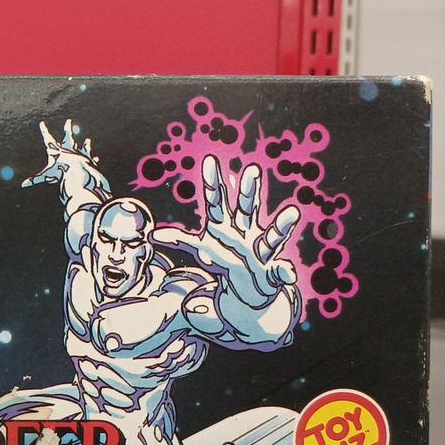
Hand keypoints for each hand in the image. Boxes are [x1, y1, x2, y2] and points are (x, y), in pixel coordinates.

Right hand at [22, 119, 100, 187]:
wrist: (78, 171)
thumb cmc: (61, 173)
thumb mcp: (46, 176)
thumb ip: (35, 180)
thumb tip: (23, 186)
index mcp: (58, 150)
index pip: (48, 138)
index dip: (44, 131)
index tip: (42, 123)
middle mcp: (69, 148)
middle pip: (68, 136)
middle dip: (67, 129)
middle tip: (68, 121)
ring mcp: (79, 152)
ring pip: (82, 145)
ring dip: (84, 144)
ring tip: (88, 140)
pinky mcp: (88, 158)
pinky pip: (90, 157)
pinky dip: (92, 159)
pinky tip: (96, 159)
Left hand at [150, 157, 300, 306]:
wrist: (246, 285)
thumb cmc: (223, 259)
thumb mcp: (201, 249)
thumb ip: (180, 240)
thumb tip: (152, 235)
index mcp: (224, 225)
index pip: (215, 200)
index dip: (212, 182)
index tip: (209, 160)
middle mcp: (245, 232)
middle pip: (246, 208)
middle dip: (249, 190)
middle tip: (251, 169)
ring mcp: (260, 250)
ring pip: (271, 237)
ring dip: (281, 225)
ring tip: (293, 213)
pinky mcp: (272, 271)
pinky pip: (279, 272)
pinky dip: (284, 272)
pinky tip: (288, 273)